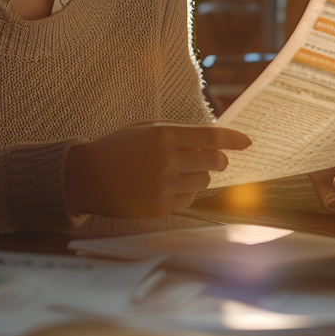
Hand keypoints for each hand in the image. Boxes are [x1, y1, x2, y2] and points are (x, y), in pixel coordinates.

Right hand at [65, 122, 250, 218]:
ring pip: (203, 181)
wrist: (86, 176)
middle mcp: (166, 160)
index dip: (233, 138)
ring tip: (179, 172)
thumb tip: (212, 140)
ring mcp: (164, 185)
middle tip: (217, 160)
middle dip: (219, 160)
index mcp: (163, 135)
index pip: (210, 136)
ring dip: (200, 176)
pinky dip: (185, 191)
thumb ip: (178, 133)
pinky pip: (188, 198)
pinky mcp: (160, 206)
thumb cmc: (118, 147)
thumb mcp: (145, 129)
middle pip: (213, 161)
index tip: (247, 141)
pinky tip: (167, 186)